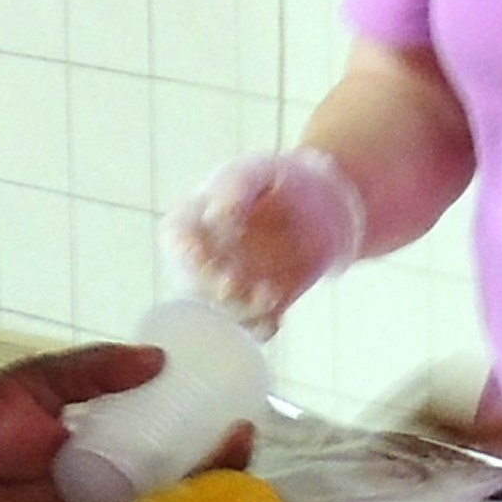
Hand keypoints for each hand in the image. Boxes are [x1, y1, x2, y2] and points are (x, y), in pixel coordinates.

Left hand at [0, 345, 246, 501]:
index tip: (227, 408)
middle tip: (241, 437)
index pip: (150, 438)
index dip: (191, 428)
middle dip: (213, 462)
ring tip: (235, 458)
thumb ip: (86, 371)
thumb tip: (156, 360)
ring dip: (207, 492)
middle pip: (168, 479)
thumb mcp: (25, 387)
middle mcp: (93, 489)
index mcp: (82, 448)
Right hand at [165, 147, 367, 334]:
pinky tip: (276, 316)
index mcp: (196, 220)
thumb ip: (235, 188)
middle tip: (233, 283)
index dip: (181, 251)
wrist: (325, 206)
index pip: (175, 239)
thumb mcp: (257, 174)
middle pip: (192, 284)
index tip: (199, 254)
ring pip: (221, 311)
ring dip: (239, 310)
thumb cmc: (281, 181)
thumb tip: (218, 217)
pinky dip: (260, 327)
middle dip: (210, 289)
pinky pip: (252, 327)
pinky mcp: (258, 305)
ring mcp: (231, 285)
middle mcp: (206, 258)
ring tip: (270, 294)